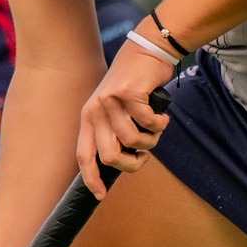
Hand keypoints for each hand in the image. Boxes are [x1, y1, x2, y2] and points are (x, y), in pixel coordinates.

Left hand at [74, 40, 171, 196]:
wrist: (146, 51)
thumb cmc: (134, 86)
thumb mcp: (116, 110)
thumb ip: (114, 133)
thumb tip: (120, 165)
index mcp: (88, 118)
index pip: (84, 156)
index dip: (92, 178)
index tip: (101, 195)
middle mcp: (95, 110)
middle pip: (111, 156)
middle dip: (132, 164)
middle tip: (145, 155)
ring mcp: (110, 101)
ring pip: (133, 141)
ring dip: (151, 140)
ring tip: (156, 128)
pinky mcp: (129, 93)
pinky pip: (148, 124)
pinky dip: (160, 124)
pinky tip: (162, 116)